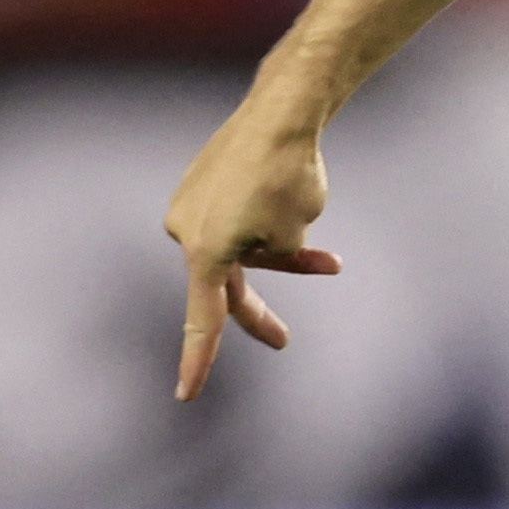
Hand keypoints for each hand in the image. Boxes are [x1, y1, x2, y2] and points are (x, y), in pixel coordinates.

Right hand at [165, 92, 343, 399]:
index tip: (185, 395)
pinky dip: (264, 222)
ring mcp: (187, 207)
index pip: (204, 321)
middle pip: (227, 288)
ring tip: (324, 252)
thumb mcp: (294, 234)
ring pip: (238, 250)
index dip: (198, 361)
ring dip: (280, 253)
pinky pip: (234, 221)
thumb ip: (276, 254)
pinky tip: (290, 193)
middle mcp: (184, 231)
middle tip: (284, 341)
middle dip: (260, 312)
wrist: (282, 112)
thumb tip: (263, 248)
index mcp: (205, 253)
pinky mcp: (198, 186)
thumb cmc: (289, 177)